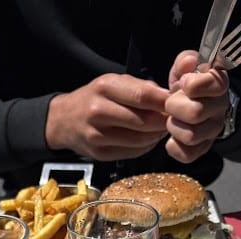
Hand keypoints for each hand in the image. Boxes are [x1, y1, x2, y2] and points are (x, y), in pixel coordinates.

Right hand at [45, 73, 169, 161]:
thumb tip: (168, 97)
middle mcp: (99, 111)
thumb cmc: (93, 98)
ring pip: (140, 140)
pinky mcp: (100, 154)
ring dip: (156, 136)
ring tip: (160, 129)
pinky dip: (145, 147)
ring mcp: (98, 136)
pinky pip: (132, 153)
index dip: (164, 102)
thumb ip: (140, 88)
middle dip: (163, 121)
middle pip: (143, 121)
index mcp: (104, 87)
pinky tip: (146, 139)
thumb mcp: (112, 82)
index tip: (177, 103)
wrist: (64, 120)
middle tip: (173, 120)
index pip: (143, 95)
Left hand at [164, 51, 229, 162]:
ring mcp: (213, 131)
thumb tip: (188, 64)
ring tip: (174, 119)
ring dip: (174, 127)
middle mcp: (221, 108)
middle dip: (175, 108)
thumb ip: (186, 61)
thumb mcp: (186, 67)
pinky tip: (174, 136)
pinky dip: (174, 146)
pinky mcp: (203, 148)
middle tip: (172, 104)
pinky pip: (186, 154)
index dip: (190, 85)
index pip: (211, 84)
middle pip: (195, 113)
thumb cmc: (188, 85)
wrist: (190, 104)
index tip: (184, 84)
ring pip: (190, 136)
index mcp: (219, 84)